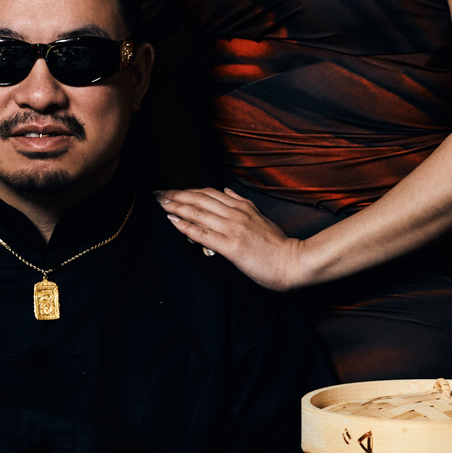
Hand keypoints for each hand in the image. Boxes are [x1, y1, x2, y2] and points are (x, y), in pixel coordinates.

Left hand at [157, 188, 303, 290]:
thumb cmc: (277, 244)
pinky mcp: (231, 246)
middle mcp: (235, 214)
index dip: (188, 190)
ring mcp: (233, 229)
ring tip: (160, 203)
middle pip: (200, 199)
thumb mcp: (261, 217)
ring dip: (176, 207)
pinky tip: (173, 221)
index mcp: (242, 207)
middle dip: (177, 195)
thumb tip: (226, 191)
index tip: (173, 190)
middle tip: (158, 193)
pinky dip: (185, 226)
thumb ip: (242, 203)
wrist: (293, 262)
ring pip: (199, 213)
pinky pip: (203, 234)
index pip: (209, 193)